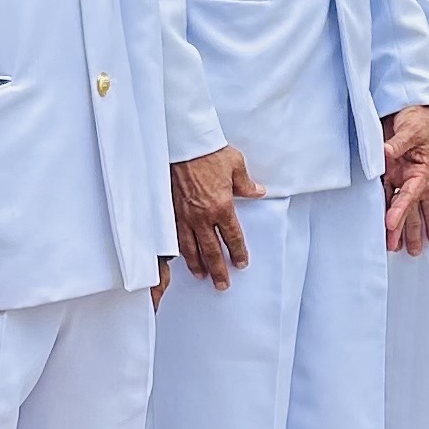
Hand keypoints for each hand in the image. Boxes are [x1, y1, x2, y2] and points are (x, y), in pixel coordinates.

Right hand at [171, 145, 261, 289]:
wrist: (185, 144)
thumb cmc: (210, 153)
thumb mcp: (236, 166)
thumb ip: (246, 184)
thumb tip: (257, 191)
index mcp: (222, 207)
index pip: (232, 237)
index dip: (237, 253)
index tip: (240, 264)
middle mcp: (203, 216)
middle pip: (211, 250)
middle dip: (217, 270)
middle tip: (222, 284)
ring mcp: (184, 215)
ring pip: (190, 247)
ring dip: (196, 263)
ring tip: (201, 276)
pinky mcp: (171, 210)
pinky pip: (175, 235)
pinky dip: (178, 248)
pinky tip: (180, 256)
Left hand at [381, 104, 428, 255]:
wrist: (409, 108)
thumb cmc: (415, 119)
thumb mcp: (410, 130)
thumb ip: (398, 144)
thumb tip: (386, 153)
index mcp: (424, 171)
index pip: (411, 194)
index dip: (401, 210)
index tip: (390, 224)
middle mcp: (415, 178)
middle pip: (415, 209)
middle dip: (413, 231)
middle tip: (413, 252)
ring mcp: (403, 177)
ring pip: (402, 207)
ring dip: (402, 228)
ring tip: (398, 248)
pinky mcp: (391, 173)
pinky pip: (388, 195)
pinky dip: (388, 210)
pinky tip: (387, 226)